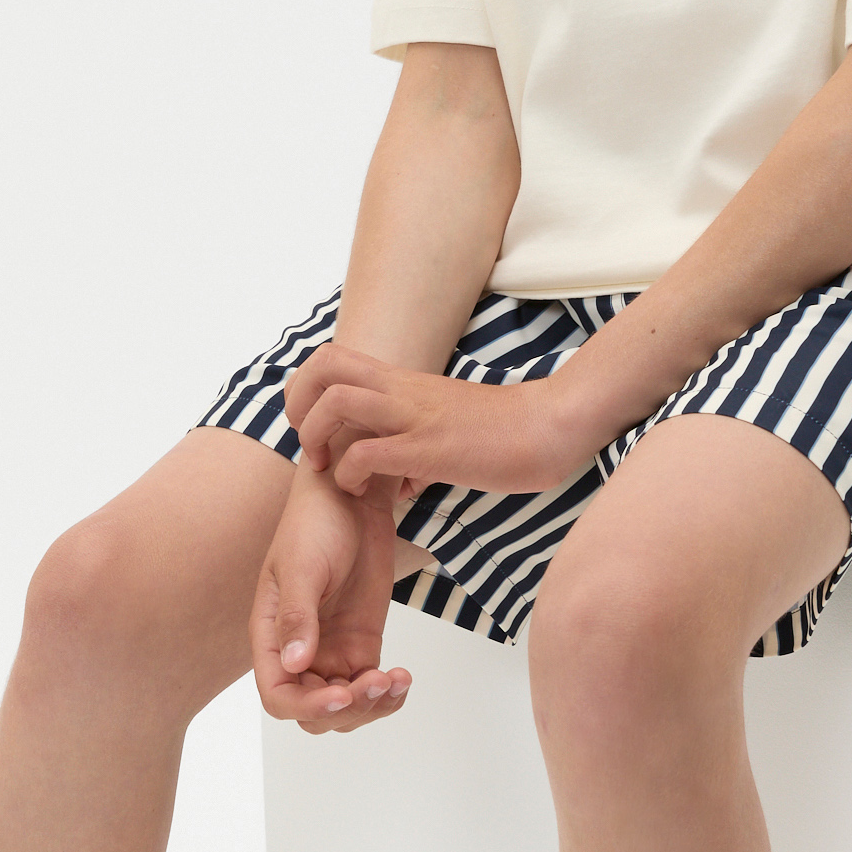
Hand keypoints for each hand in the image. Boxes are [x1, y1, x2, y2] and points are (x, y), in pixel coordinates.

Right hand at [250, 460, 413, 734]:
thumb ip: (297, 616)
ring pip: (346, 707)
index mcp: (271, 637)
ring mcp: (332, 651)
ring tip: (395, 680)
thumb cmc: (315, 524)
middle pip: (314, 712)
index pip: (279, 696)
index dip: (307, 706)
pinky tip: (403, 677)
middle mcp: (299, 652)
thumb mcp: (302, 567)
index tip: (343, 694)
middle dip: (346, 710)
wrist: (351, 498)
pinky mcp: (362, 645)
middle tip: (377, 682)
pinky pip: (371, 687)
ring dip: (371, 706)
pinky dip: (389, 693)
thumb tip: (295, 664)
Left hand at [283, 344, 599, 500]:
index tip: (315, 428)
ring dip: (317, 437)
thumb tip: (403, 482)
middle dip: (298, 404)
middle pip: (322, 366)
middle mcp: (402, 391)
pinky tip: (365, 493)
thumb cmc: (508, 431)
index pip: (333, 358)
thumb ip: (417, 446)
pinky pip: (367, 453)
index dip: (306, 388)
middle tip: (310, 445)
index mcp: (404, 383)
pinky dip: (350, 475)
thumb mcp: (450, 427)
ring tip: (328, 469)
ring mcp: (415, 416)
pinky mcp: (430, 448)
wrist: (553, 425)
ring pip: (336, 402)